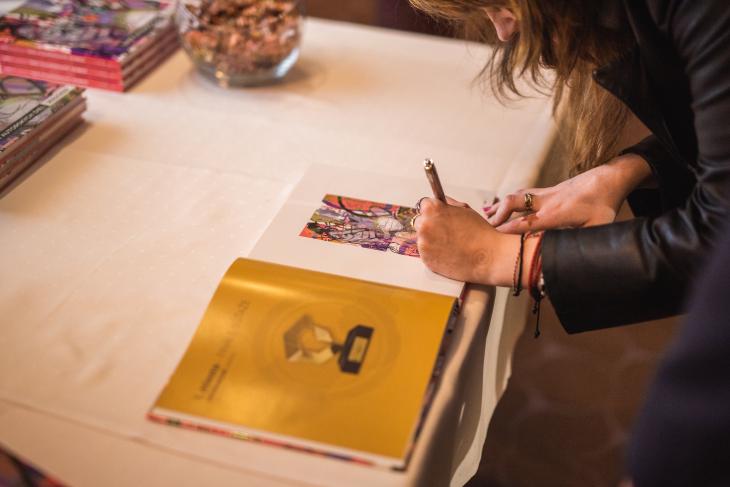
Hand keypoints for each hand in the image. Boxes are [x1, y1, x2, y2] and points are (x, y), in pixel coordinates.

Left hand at [414, 197, 518, 285]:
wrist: (489, 257)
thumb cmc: (481, 234)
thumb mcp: (465, 210)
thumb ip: (448, 204)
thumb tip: (439, 201)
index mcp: (433, 209)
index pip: (423, 204)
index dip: (433, 210)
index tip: (437, 215)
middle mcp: (424, 225)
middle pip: (419, 221)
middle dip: (430, 225)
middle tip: (446, 232)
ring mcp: (423, 243)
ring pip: (422, 238)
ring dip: (431, 240)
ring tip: (451, 244)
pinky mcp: (425, 259)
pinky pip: (426, 253)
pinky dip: (434, 253)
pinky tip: (448, 253)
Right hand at [485, 154, 651, 233]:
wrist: (608, 179)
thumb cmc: (604, 204)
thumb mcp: (599, 227)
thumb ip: (583, 242)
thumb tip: (576, 261)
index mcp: (556, 213)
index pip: (527, 222)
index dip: (509, 229)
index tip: (493, 236)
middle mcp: (546, 202)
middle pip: (514, 203)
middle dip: (498, 215)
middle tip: (485, 227)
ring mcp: (545, 194)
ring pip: (516, 196)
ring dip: (500, 206)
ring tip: (484, 215)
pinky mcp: (547, 190)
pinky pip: (523, 193)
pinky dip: (509, 199)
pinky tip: (501, 203)